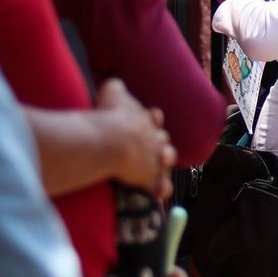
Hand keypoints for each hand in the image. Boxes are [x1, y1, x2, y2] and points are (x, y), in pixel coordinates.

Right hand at [98, 79, 175, 195]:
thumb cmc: (110, 115)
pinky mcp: (151, 177)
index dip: (151, 119)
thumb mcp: (111, 92)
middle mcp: (155, 138)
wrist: (113, 139)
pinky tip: (160, 191)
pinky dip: (161, 188)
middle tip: (148, 145)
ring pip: (168, 159)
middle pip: (163, 139)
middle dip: (158, 141)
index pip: (153, 117)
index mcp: (146, 119)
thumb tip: (116, 84)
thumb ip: (116, 88)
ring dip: (165, 160)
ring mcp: (155, 159)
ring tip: (160, 162)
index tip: (149, 118)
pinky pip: (162, 186)